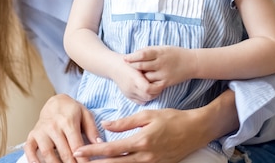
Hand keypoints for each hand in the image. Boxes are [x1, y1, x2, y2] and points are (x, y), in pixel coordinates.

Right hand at [23, 94, 100, 162]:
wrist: (55, 103)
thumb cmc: (72, 111)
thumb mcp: (85, 115)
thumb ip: (92, 130)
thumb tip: (99, 143)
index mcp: (68, 122)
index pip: (76, 145)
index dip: (82, 159)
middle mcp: (53, 127)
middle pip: (63, 152)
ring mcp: (41, 131)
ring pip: (47, 154)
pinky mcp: (32, 135)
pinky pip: (30, 150)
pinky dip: (33, 160)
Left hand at [73, 108, 207, 162]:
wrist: (196, 130)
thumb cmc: (172, 118)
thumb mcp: (147, 115)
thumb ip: (125, 122)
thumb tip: (105, 125)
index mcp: (140, 141)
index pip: (110, 149)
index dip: (92, 151)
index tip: (78, 150)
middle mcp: (145, 157)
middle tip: (79, 161)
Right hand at [112, 59, 162, 103]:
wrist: (114, 66)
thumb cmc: (129, 61)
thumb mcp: (139, 62)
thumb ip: (149, 69)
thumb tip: (161, 75)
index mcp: (134, 78)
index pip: (148, 89)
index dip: (157, 87)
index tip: (162, 82)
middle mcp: (130, 87)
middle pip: (148, 96)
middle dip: (157, 92)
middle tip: (161, 85)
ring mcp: (128, 93)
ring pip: (145, 99)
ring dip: (152, 95)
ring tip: (156, 87)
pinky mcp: (128, 96)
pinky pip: (140, 101)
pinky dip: (146, 98)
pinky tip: (149, 91)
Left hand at [124, 46, 193, 89]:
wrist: (191, 63)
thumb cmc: (175, 54)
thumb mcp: (162, 48)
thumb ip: (150, 51)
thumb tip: (135, 54)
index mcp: (159, 52)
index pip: (142, 54)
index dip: (132, 57)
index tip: (125, 58)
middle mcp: (161, 63)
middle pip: (141, 66)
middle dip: (132, 67)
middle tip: (126, 68)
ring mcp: (163, 74)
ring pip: (146, 77)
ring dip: (139, 77)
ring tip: (133, 76)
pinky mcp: (166, 82)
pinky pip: (153, 85)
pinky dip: (147, 84)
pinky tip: (144, 82)